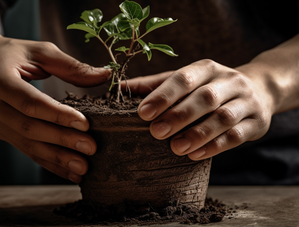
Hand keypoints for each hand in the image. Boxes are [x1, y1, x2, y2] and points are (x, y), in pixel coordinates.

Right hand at [0, 6, 109, 181]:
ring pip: (28, 145)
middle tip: (90, 148)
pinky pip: (27, 150)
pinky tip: (69, 172)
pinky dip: (49, 163)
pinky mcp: (2, 132)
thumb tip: (105, 76)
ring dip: (57, 159)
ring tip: (83, 168)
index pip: (31, 102)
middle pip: (30, 128)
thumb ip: (71, 66)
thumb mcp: (41, 51)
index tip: (85, 125)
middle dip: (62, 141)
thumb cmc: (15, 53)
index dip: (58, 115)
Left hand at [126, 59, 274, 159]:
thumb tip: (119, 88)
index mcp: (207, 68)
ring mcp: (246, 101)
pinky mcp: (256, 122)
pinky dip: (216, 146)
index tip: (143, 113)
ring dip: (198, 133)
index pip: (184, 78)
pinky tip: (196, 155)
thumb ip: (155, 85)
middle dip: (179, 115)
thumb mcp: (187, 80)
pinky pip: (237, 136)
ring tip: (175, 148)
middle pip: (205, 98)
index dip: (163, 95)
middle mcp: (229, 81)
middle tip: (156, 132)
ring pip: (223, 117)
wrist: (259, 90)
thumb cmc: (210, 87)